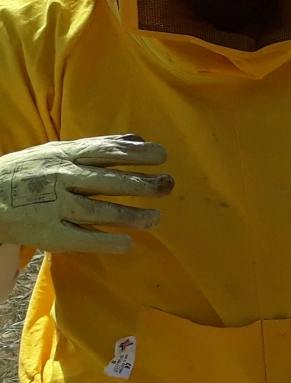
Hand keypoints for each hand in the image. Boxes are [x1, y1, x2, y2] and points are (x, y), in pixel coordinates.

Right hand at [0, 135, 172, 252]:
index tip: (162, 156)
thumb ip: (96, 147)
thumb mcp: (58, 151)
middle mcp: (61, 178)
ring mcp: (55, 205)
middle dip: (141, 183)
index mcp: (64, 156)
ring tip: (156, 217)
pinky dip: (107, 241)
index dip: (135, 154)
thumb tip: (137, 139)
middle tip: (168, 185)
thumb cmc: (31, 173)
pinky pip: (82, 237)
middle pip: (107, 181)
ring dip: (131, 216)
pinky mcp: (49, 232)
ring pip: (99, 211)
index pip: (105, 152)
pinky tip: (128, 243)